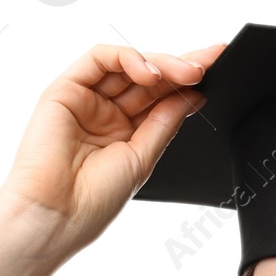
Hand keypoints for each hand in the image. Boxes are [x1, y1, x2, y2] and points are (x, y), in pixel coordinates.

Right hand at [0, 41, 224, 258]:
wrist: (55, 216)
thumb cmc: (92, 201)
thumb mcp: (142, 158)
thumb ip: (163, 122)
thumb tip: (192, 95)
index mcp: (124, 134)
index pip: (160, 99)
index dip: (187, 84)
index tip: (219, 70)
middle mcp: (105, 113)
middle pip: (147, 78)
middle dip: (181, 68)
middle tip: (210, 63)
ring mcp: (85, 99)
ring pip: (127, 65)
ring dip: (161, 63)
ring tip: (188, 72)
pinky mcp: (65, 89)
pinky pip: (99, 59)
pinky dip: (128, 58)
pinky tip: (150, 73)